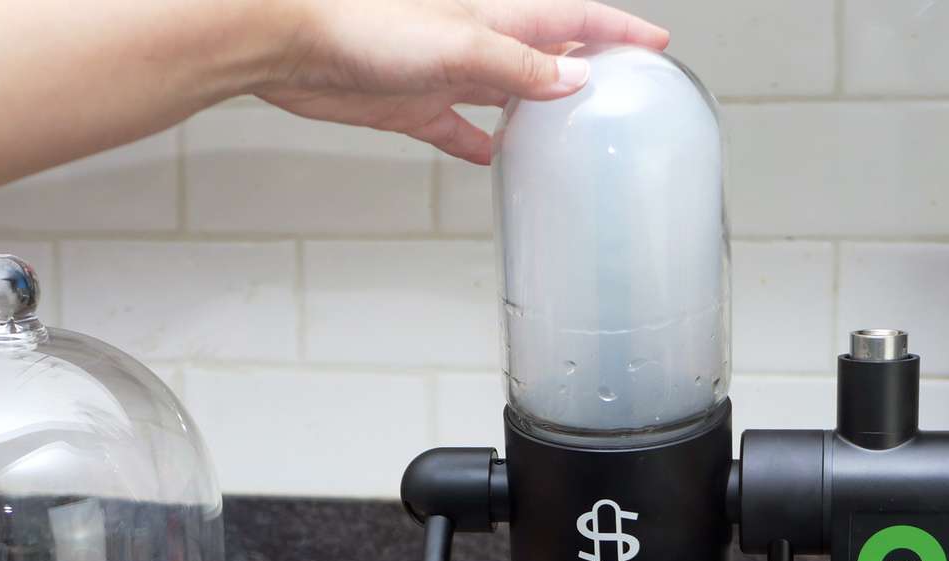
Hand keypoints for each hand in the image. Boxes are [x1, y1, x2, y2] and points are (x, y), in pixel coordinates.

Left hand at [256, 0, 668, 163]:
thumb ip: (519, 65)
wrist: (292, 42)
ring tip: (570, 135)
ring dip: (536, 111)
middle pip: (545, 55)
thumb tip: (575, 80)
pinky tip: (492, 157)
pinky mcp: (411, 104)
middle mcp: (475, 40)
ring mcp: (444, 74)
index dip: (616, 31)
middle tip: (622, 93)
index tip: (656, 46)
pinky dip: (477, 142)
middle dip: (583, 70)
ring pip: (506, 93)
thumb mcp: (459, 44)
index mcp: (496, 14)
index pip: (573, 18)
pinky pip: (455, 127)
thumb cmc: (364, 24)